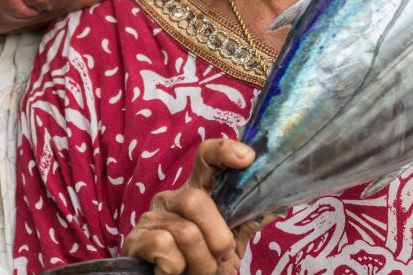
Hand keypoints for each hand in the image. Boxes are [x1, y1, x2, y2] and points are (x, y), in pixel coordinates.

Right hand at [121, 139, 258, 274]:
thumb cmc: (207, 264)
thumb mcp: (232, 243)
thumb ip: (248, 220)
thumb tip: (277, 203)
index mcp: (197, 191)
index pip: (207, 158)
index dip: (224, 151)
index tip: (247, 158)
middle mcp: (172, 198)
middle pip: (196, 200)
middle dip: (217, 237)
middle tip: (220, 255)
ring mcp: (151, 218)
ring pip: (185, 233)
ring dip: (201, 263)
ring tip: (198, 269)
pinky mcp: (134, 240)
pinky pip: (163, 248)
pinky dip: (176, 269)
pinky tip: (172, 272)